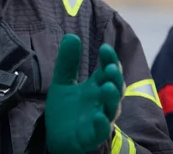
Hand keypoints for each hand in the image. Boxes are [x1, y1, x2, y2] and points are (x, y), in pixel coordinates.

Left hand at [45, 35, 123, 153]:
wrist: (56, 136)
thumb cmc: (65, 109)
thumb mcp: (62, 81)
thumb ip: (67, 62)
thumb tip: (72, 36)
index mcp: (96, 86)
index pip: (108, 70)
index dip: (109, 59)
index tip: (104, 48)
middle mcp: (102, 101)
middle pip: (115, 87)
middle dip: (115, 77)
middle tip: (110, 67)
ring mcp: (100, 117)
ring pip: (112, 108)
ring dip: (112, 98)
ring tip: (106, 87)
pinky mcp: (92, 135)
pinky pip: (101, 130)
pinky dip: (102, 124)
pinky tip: (99, 117)